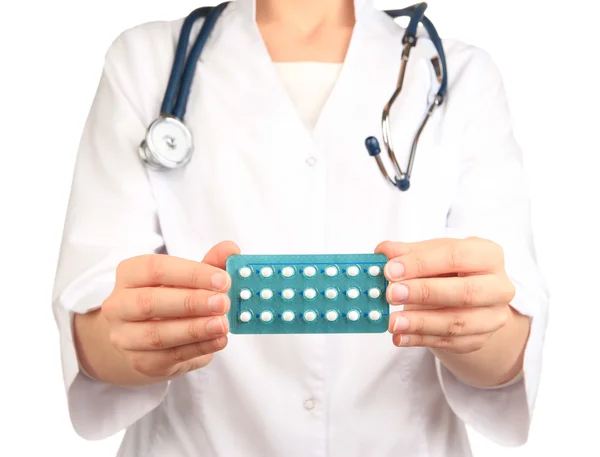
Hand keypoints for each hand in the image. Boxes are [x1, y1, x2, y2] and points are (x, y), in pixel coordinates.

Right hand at [101, 241, 239, 378]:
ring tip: (222, 324)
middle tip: (223, 302)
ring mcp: (125, 336)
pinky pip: (169, 356)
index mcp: (130, 274)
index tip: (222, 279)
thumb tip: (231, 249)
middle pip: (150, 302)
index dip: (191, 274)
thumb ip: (209, 262)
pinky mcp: (140, 361)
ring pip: (157, 334)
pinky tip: (219, 340)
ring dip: (195, 329)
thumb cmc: (167, 299)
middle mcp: (120, 305)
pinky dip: (198, 348)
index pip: (156, 269)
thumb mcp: (186, 278)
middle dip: (191, 302)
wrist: (140, 339)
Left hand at [376, 237, 516, 353]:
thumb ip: (408, 252)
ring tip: (393, 322)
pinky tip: (400, 336)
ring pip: (457, 323)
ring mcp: (492, 317)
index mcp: (488, 255)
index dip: (421, 263)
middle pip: (464, 292)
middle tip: (391, 294)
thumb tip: (384, 251)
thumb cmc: (448, 268)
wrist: (468, 296)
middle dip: (424, 293)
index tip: (390, 270)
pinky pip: (449, 343)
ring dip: (420, 323)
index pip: (455, 256)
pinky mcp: (480, 340)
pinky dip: (420, 340)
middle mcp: (499, 287)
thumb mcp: (431, 253)